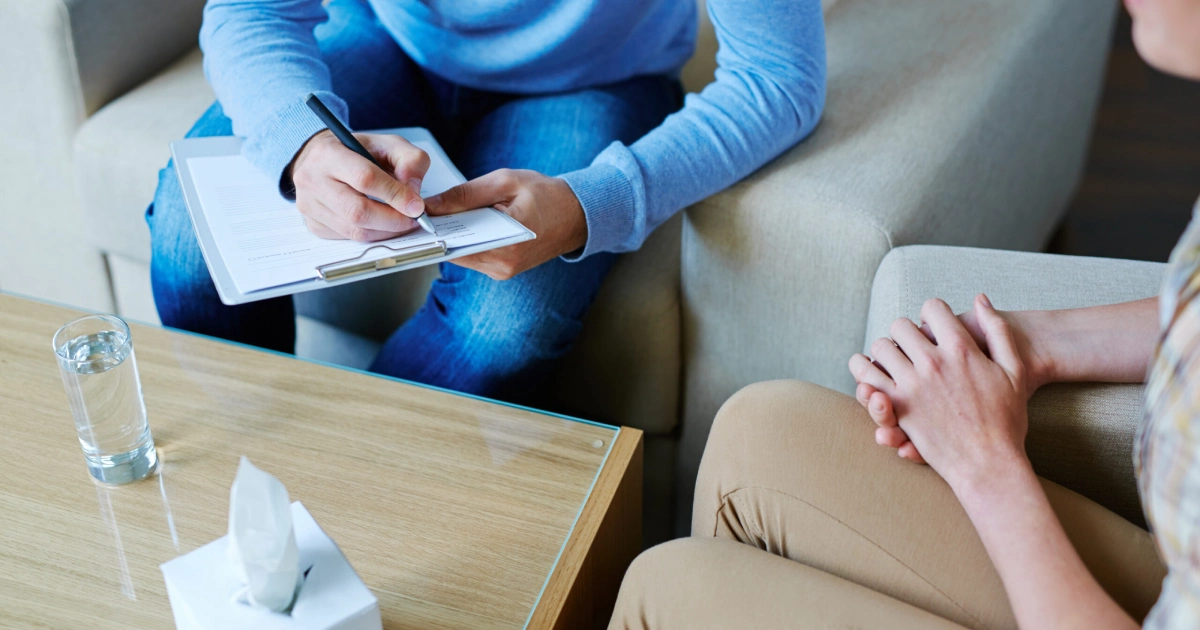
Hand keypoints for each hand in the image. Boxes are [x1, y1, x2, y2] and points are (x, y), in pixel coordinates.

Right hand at [289, 130, 430, 240]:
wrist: (319, 160)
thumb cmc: (355, 151)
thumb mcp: (387, 143)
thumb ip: (409, 159)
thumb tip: (413, 190)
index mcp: (329, 153)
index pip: (365, 178)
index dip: (395, 195)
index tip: (417, 205)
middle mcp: (313, 180)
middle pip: (358, 211)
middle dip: (393, 220)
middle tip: (414, 219)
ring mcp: (310, 205)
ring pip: (354, 230)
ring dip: (386, 231)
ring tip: (402, 222)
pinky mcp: (313, 224)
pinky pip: (348, 238)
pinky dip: (372, 235)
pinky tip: (383, 225)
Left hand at [425, 169, 587, 279]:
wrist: (577, 214)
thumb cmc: (546, 194)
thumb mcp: (505, 182)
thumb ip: (465, 194)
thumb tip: (431, 206)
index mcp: (506, 245)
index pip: (453, 245)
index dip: (433, 230)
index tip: (418, 214)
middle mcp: (502, 266)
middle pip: (454, 252)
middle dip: (442, 231)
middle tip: (430, 209)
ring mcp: (503, 271)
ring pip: (462, 255)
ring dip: (454, 236)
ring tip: (450, 212)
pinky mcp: (503, 270)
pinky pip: (474, 256)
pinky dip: (467, 240)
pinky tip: (467, 223)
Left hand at [849, 295, 1031, 490]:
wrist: (991, 464)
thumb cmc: (1008, 420)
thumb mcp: (1014, 370)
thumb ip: (998, 330)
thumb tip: (980, 298)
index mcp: (962, 349)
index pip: (932, 308)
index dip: (932, 313)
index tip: (933, 326)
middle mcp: (933, 363)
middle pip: (901, 326)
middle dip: (905, 332)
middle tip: (911, 345)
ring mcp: (912, 385)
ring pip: (880, 347)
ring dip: (884, 350)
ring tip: (892, 358)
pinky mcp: (897, 407)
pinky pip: (866, 377)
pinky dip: (862, 370)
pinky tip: (867, 372)